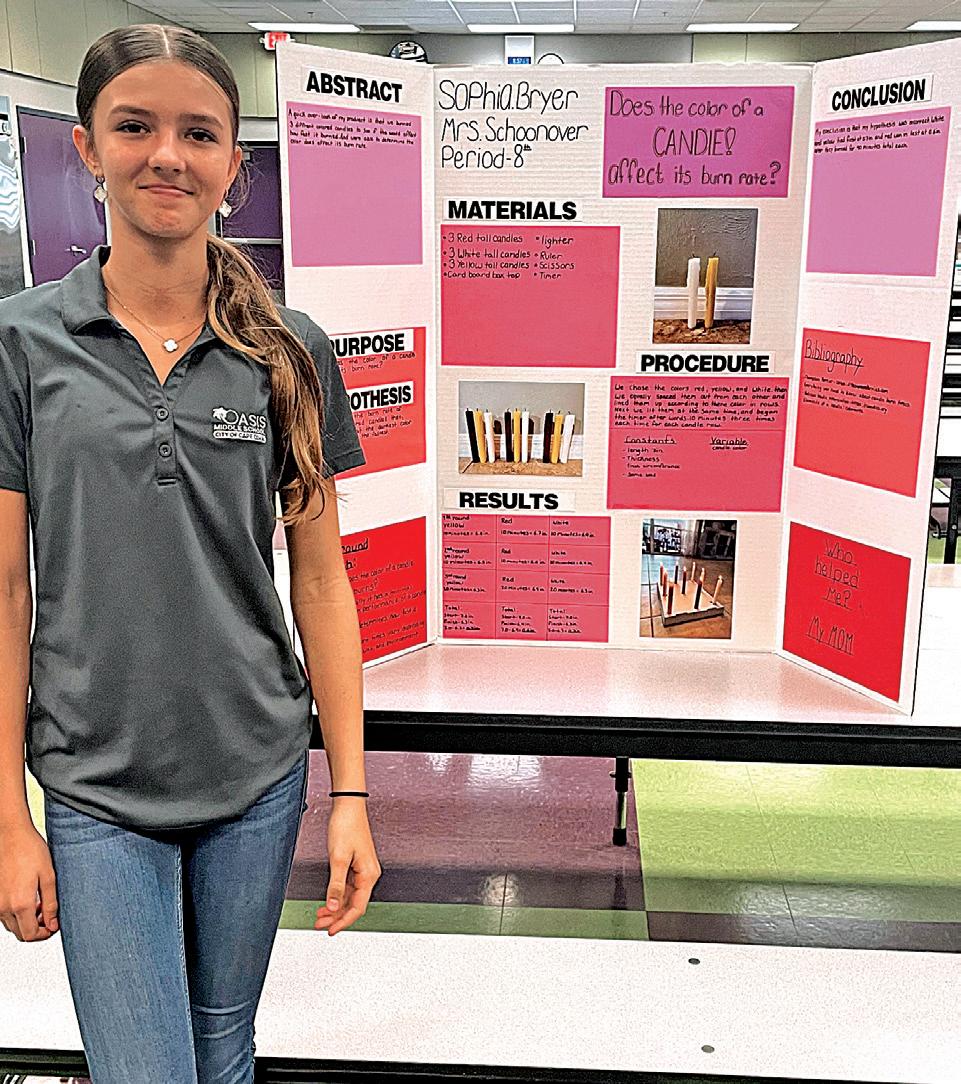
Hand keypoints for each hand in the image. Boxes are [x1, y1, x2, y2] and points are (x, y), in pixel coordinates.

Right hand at [0, 823, 59, 941]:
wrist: (10, 834)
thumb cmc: (30, 850)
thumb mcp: (49, 876)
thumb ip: (51, 903)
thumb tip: (53, 924)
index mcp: (20, 904)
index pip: (30, 935)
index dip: (44, 935)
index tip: (53, 926)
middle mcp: (4, 907)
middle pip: (20, 933)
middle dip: (36, 928)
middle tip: (48, 913)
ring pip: (11, 925)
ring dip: (25, 920)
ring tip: (39, 902)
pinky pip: (3, 914)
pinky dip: (16, 912)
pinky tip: (27, 896)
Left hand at [315, 801, 380, 935]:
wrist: (348, 805)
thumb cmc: (346, 826)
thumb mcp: (338, 858)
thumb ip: (336, 885)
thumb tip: (333, 907)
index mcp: (369, 875)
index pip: (358, 907)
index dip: (343, 921)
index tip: (330, 931)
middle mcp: (369, 874)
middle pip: (354, 904)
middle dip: (337, 916)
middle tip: (319, 924)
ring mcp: (363, 869)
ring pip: (350, 896)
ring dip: (336, 907)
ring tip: (319, 915)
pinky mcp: (356, 864)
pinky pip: (348, 887)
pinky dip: (337, 896)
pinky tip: (327, 900)